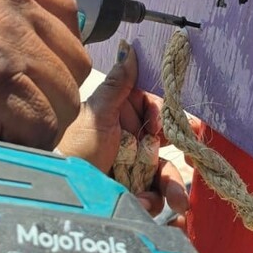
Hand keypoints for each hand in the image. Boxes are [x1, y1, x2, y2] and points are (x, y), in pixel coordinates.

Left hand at [58, 42, 190, 224]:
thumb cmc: (74, 147)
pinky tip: (143, 204)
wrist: (57, 190)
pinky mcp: (128, 193)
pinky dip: (152, 202)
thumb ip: (118, 84)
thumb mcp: (97, 113)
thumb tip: (129, 48)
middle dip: (179, 157)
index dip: (162, 117)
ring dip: (171, 187)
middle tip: (195, 161)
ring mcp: (129, 169)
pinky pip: (152, 197)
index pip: (153, 109)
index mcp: (120, 115)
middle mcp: (128, 140)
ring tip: (175, 202)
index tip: (160, 127)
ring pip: (162, 174)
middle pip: (164, 145)